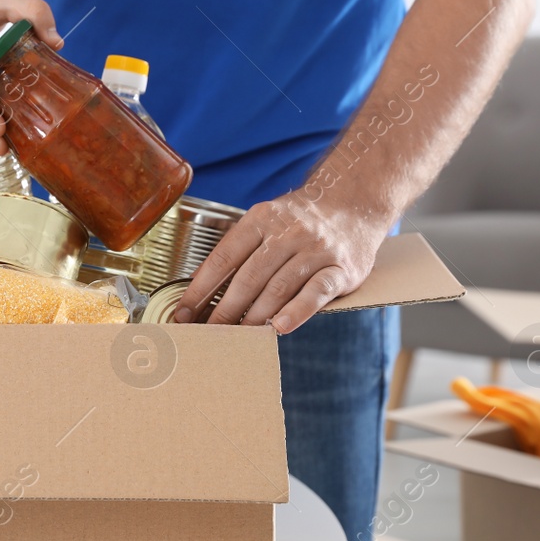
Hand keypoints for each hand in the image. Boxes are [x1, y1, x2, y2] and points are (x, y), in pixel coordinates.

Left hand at [173, 190, 393, 332]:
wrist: (355, 202)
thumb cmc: (301, 219)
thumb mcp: (266, 220)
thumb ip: (239, 249)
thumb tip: (202, 285)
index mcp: (261, 219)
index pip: (224, 257)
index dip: (201, 288)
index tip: (184, 312)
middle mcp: (288, 232)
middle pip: (248, 277)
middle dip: (224, 309)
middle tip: (208, 333)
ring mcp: (316, 249)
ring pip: (279, 287)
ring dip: (254, 317)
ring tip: (237, 338)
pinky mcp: (342, 268)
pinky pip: (316, 292)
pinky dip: (297, 312)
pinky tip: (279, 328)